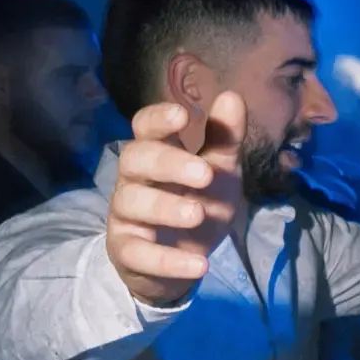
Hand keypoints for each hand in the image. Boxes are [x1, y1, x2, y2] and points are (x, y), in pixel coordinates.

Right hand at [106, 94, 243, 307]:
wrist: (183, 264)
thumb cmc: (197, 205)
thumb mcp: (219, 173)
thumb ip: (224, 139)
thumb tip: (231, 96)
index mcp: (156, 154)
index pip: (144, 127)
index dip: (158, 118)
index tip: (183, 115)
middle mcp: (134, 180)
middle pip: (134, 158)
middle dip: (168, 163)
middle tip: (205, 173)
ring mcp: (127, 216)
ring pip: (131, 203)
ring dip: (165, 207)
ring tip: (198, 214)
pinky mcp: (127, 251)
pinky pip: (139, 253)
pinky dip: (167, 260)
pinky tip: (199, 264)